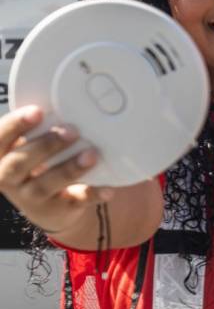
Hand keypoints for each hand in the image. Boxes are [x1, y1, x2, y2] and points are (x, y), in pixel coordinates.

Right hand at [0, 106, 111, 234]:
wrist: (50, 204)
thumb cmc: (40, 161)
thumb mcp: (32, 143)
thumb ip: (42, 126)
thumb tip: (70, 98)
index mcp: (1, 156)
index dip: (15, 125)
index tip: (37, 111)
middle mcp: (9, 178)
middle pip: (18, 164)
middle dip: (45, 146)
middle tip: (72, 131)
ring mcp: (31, 198)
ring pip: (45, 185)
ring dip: (69, 169)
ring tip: (91, 154)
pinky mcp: (56, 211)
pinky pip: (75, 203)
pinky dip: (92, 194)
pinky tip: (108, 188)